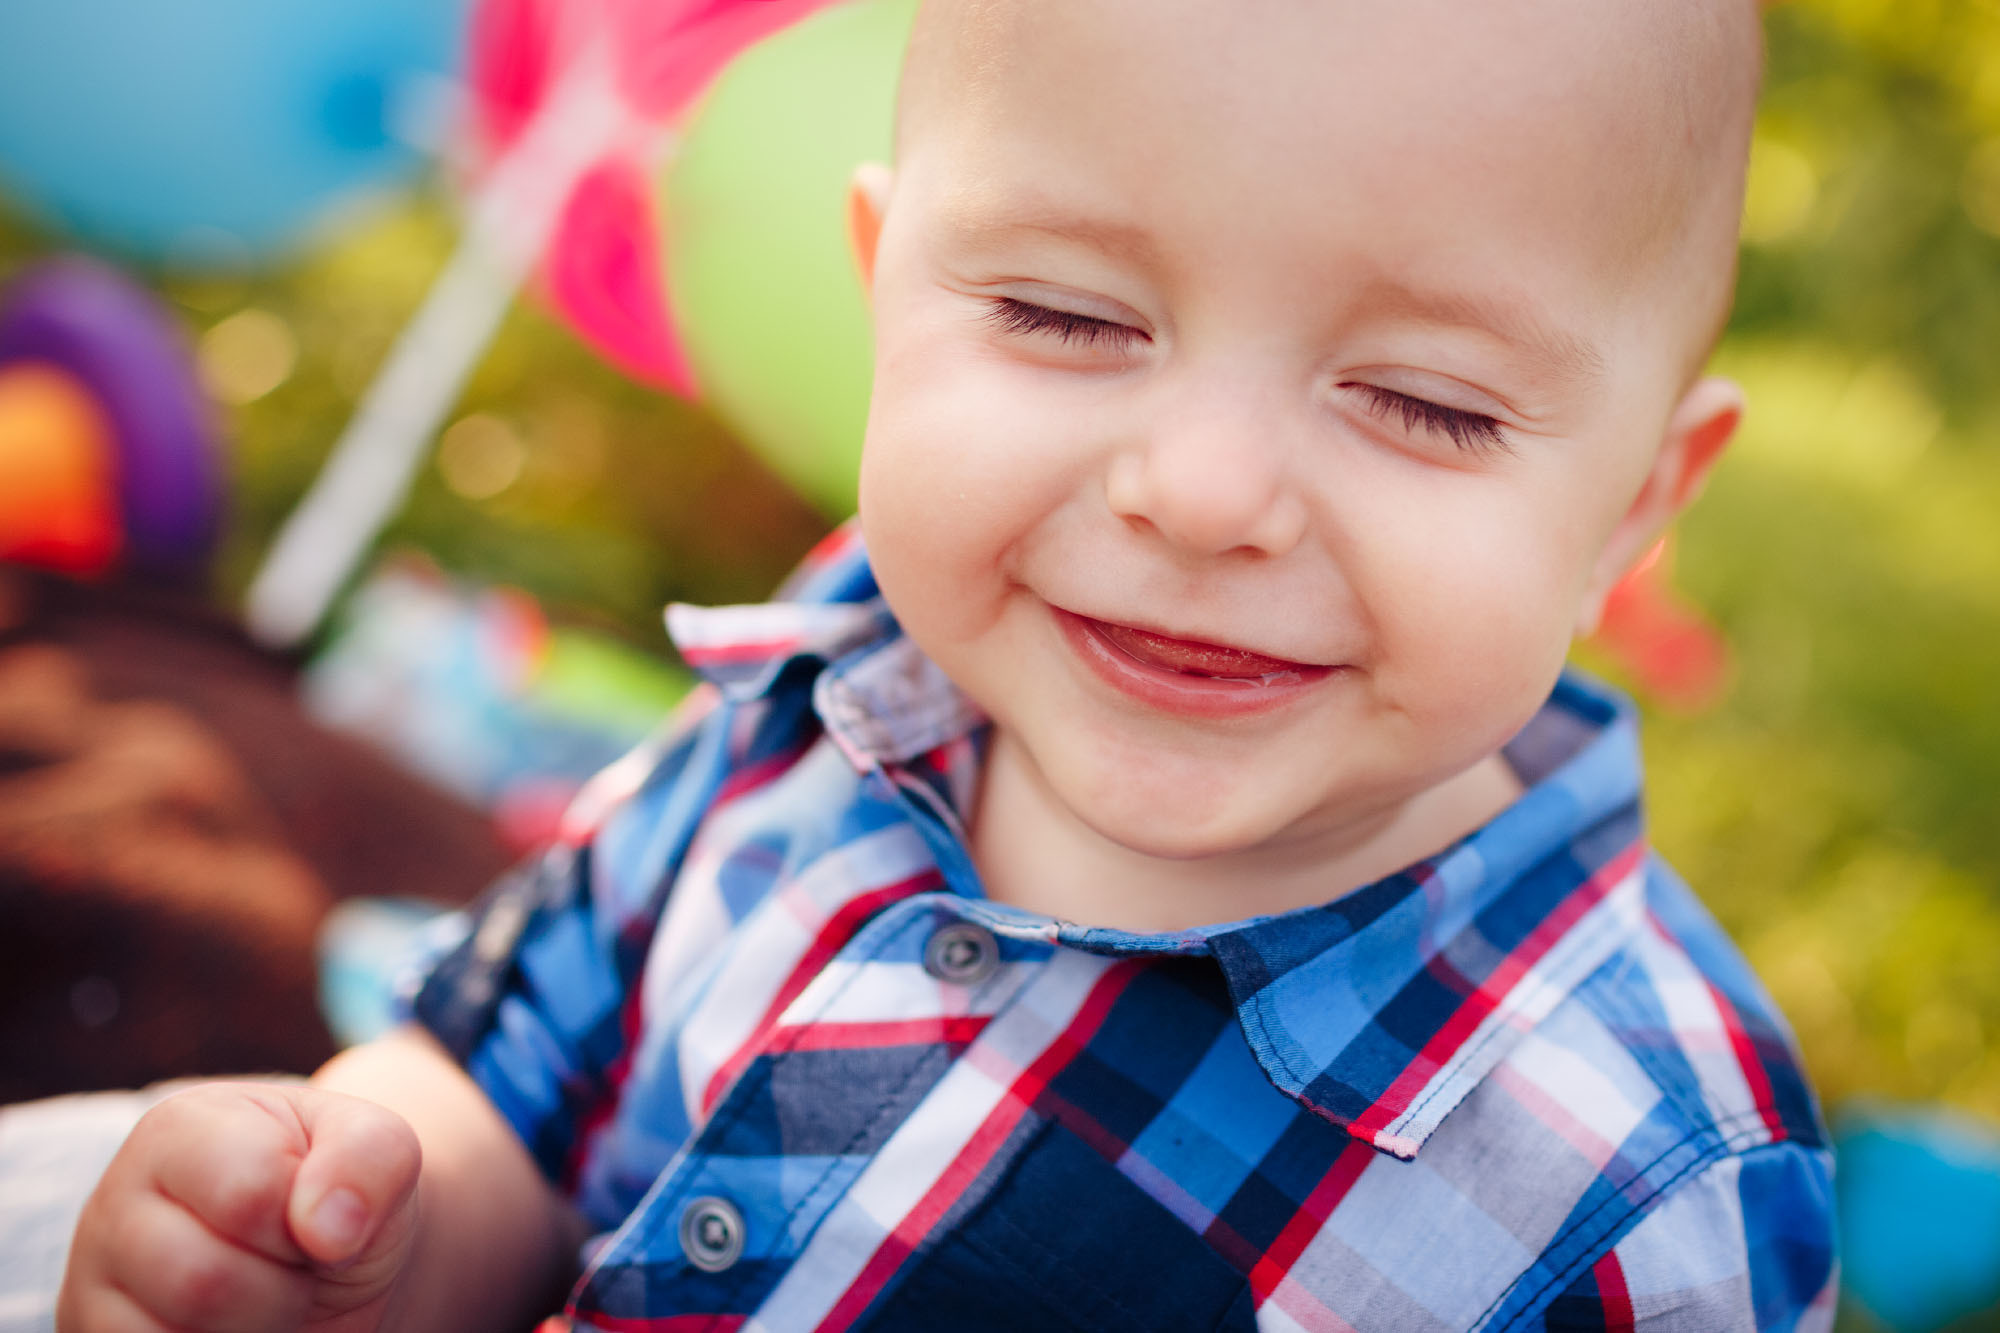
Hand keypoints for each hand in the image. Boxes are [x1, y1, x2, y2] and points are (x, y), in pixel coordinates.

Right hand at [57, 1081, 421, 1331]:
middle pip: (202, 1281)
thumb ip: (368, 1159)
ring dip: (259, 1328)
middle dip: (283, 1288)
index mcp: (182, 1129)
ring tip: (269, 1296)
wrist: (326, 1264)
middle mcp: (115, 1202)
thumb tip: (330, 1227)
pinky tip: (241, 1325)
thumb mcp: (378, 1152)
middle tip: (297, 1266)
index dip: (310, 1219)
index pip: (248, 1192)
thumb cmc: (342, 1195)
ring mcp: (93, 1282)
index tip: (319, 1213)